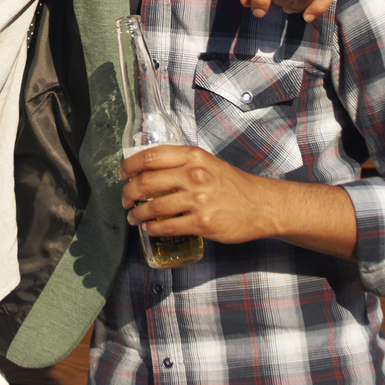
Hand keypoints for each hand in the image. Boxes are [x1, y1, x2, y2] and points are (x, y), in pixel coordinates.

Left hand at [121, 143, 272, 243]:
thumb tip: (151, 168)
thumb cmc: (233, 184)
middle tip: (125, 199)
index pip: (150, 156)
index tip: (122, 174)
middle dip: (128, 193)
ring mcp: (199, 200)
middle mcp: (194, 175)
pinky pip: (168, 226)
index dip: (130, 166)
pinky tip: (150, 228)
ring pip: (154, 207)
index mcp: (193, 156)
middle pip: (146, 182)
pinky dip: (153, 228)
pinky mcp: (203, 223)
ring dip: (137, 213)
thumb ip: (182, 163)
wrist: (261, 205)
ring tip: (134, 216)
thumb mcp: (208, 163)